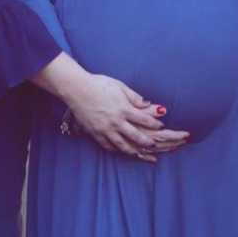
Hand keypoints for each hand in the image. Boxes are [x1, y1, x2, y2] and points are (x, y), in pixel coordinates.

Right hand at [62, 73, 189, 162]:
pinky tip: (121, 150)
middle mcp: (116, 121)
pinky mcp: (95, 133)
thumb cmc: (99, 84)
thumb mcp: (119, 86)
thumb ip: (134, 97)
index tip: (161, 125)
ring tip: (141, 152)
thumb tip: (148, 104)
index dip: (155, 124)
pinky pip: (108, 145)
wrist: (76, 88)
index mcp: (124, 108)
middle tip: (155, 144)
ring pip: (122, 145)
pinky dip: (116, 149)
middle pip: (136, 136)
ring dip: (134, 150)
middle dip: (147, 142)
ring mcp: (105, 129)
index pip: (144, 119)